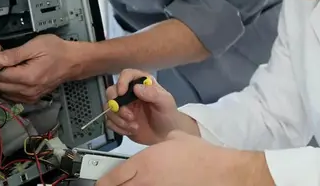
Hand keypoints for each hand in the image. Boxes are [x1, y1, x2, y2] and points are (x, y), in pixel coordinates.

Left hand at [0, 35, 81, 102]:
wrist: (73, 62)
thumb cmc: (57, 51)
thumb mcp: (37, 45)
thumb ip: (15, 53)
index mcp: (28, 77)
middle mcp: (27, 91)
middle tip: (0, 56)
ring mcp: (29, 97)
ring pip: (2, 92)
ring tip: (7, 65)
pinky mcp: (31, 99)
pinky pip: (10, 96)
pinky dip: (7, 86)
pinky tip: (12, 76)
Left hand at [97, 130, 257, 185]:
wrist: (217, 171)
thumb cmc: (197, 154)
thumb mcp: (174, 138)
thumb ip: (160, 143)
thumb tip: (160, 144)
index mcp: (143, 163)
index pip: (110, 179)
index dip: (103, 182)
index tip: (101, 184)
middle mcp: (143, 181)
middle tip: (114, 185)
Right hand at [104, 69, 181, 145]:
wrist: (166, 135)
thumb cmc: (168, 115)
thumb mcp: (165, 103)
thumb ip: (153, 94)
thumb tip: (137, 88)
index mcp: (142, 84)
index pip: (127, 75)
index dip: (122, 81)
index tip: (122, 92)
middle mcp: (130, 93)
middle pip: (112, 91)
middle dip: (117, 105)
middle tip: (130, 116)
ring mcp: (123, 107)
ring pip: (109, 108)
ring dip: (119, 119)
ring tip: (134, 126)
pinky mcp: (119, 120)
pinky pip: (109, 121)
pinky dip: (118, 127)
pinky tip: (130, 130)